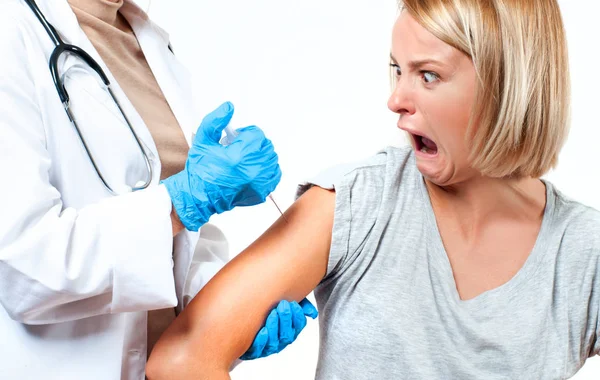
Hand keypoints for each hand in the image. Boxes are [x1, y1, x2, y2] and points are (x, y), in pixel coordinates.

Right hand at [162, 102, 280, 230]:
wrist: (199, 197)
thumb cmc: (199, 171)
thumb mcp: (203, 141)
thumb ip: (215, 121)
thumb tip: (229, 107)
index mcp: (237, 156)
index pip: (257, 134)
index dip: (247, 133)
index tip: (237, 138)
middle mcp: (251, 170)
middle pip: (266, 146)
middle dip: (254, 143)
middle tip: (240, 148)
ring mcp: (258, 183)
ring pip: (272, 159)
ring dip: (261, 155)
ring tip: (245, 159)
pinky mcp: (261, 192)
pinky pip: (274, 174)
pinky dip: (268, 169)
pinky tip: (254, 169)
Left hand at [240, 298, 317, 359]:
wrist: (241, 317)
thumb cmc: (266, 307)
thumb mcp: (283, 302)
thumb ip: (300, 304)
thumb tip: (312, 314)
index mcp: (290, 328)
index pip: (299, 325)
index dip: (298, 316)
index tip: (293, 303)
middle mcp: (281, 340)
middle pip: (287, 334)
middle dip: (286, 319)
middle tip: (282, 304)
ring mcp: (267, 347)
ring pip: (274, 343)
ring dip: (274, 327)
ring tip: (272, 313)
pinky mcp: (253, 351)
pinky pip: (259, 350)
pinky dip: (261, 341)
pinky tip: (262, 330)